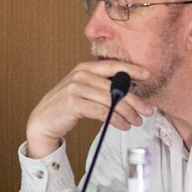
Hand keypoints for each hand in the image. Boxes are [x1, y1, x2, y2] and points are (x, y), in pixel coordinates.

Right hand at [24, 59, 155, 158]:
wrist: (44, 120)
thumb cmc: (67, 106)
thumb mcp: (84, 90)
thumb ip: (102, 86)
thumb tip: (131, 90)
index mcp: (84, 68)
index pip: (112, 66)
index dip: (132, 69)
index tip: (147, 74)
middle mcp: (80, 75)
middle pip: (115, 86)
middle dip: (135, 100)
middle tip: (147, 110)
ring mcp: (76, 88)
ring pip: (111, 100)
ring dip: (127, 113)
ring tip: (136, 121)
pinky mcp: (73, 103)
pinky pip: (102, 111)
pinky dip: (116, 119)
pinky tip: (123, 125)